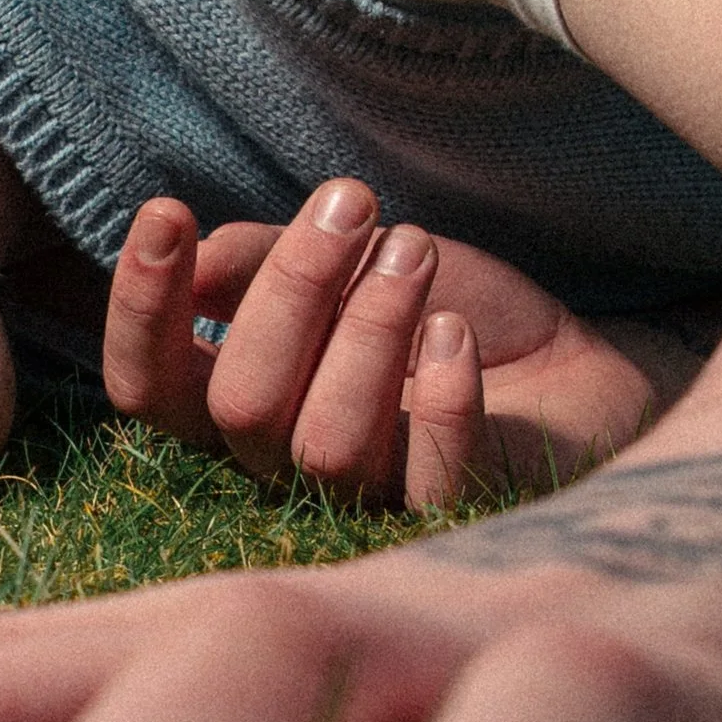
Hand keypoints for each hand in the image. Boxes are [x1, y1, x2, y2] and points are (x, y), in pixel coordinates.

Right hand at [99, 177, 708, 510]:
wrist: (579, 357)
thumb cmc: (441, 308)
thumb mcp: (347, 259)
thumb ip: (260, 261)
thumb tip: (193, 255)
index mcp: (239, 403)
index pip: (150, 387)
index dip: (142, 309)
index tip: (168, 211)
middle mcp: (287, 466)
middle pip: (242, 404)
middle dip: (292, 289)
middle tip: (356, 203)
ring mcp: (372, 502)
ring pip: (326, 445)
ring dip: (371, 329)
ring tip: (418, 253)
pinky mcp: (459, 519)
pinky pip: (431, 480)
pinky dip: (443, 397)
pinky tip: (458, 334)